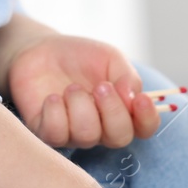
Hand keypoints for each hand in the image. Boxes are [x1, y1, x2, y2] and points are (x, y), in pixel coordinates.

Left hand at [6, 35, 163, 147]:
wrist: (40, 49)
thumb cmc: (80, 56)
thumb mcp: (110, 58)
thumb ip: (127, 77)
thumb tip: (133, 98)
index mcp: (122, 110)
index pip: (144, 128)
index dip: (147, 119)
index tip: (140, 99)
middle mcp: (101, 128)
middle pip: (119, 138)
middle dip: (112, 111)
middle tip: (101, 86)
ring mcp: (74, 133)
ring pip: (88, 136)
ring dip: (81, 106)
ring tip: (71, 88)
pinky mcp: (47, 132)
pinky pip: (56, 134)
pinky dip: (56, 112)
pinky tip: (53, 97)